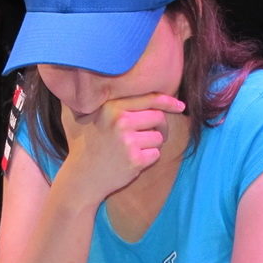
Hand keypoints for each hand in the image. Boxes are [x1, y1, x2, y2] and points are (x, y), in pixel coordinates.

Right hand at [59, 93, 185, 203]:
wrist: (82, 177)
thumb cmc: (85, 145)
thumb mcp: (87, 116)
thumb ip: (103, 100)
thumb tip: (116, 85)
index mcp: (112, 107)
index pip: (149, 99)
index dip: (168, 102)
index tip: (180, 105)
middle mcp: (121, 121)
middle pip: (158, 117)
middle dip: (157, 127)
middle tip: (145, 136)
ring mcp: (128, 141)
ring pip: (158, 138)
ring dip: (151, 145)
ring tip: (133, 150)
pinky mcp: (135, 160)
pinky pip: (155, 155)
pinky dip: (148, 159)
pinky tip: (132, 161)